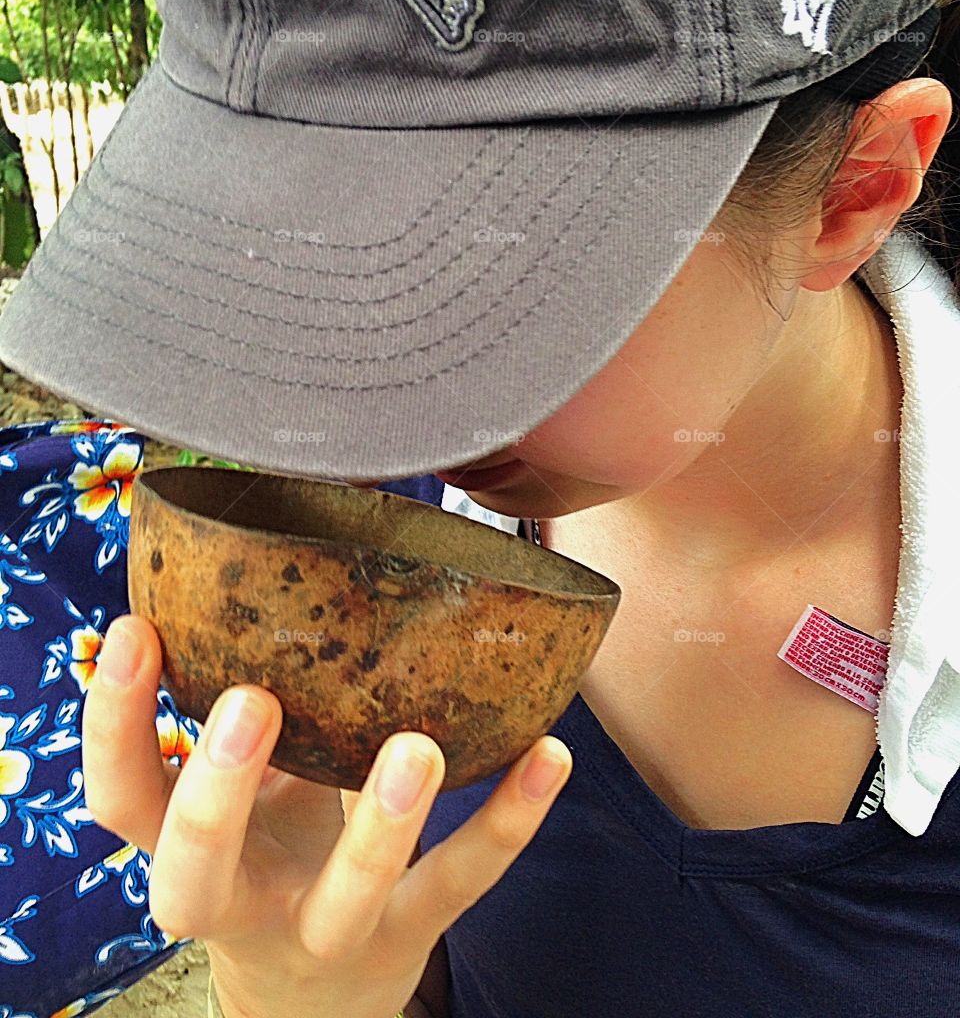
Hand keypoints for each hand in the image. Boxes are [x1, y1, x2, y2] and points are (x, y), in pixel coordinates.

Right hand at [82, 614, 572, 1017]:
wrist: (311, 998)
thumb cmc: (267, 856)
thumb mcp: (239, 796)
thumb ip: (244, 713)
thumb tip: (258, 564)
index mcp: (182, 855)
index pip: (120, 799)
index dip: (112, 724)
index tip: (134, 632)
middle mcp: (242, 903)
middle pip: (199, 870)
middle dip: (218, 792)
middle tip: (250, 701)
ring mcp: (330, 930)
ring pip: (349, 893)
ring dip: (383, 823)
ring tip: (417, 749)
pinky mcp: (411, 935)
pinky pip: (463, 881)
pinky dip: (509, 818)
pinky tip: (550, 753)